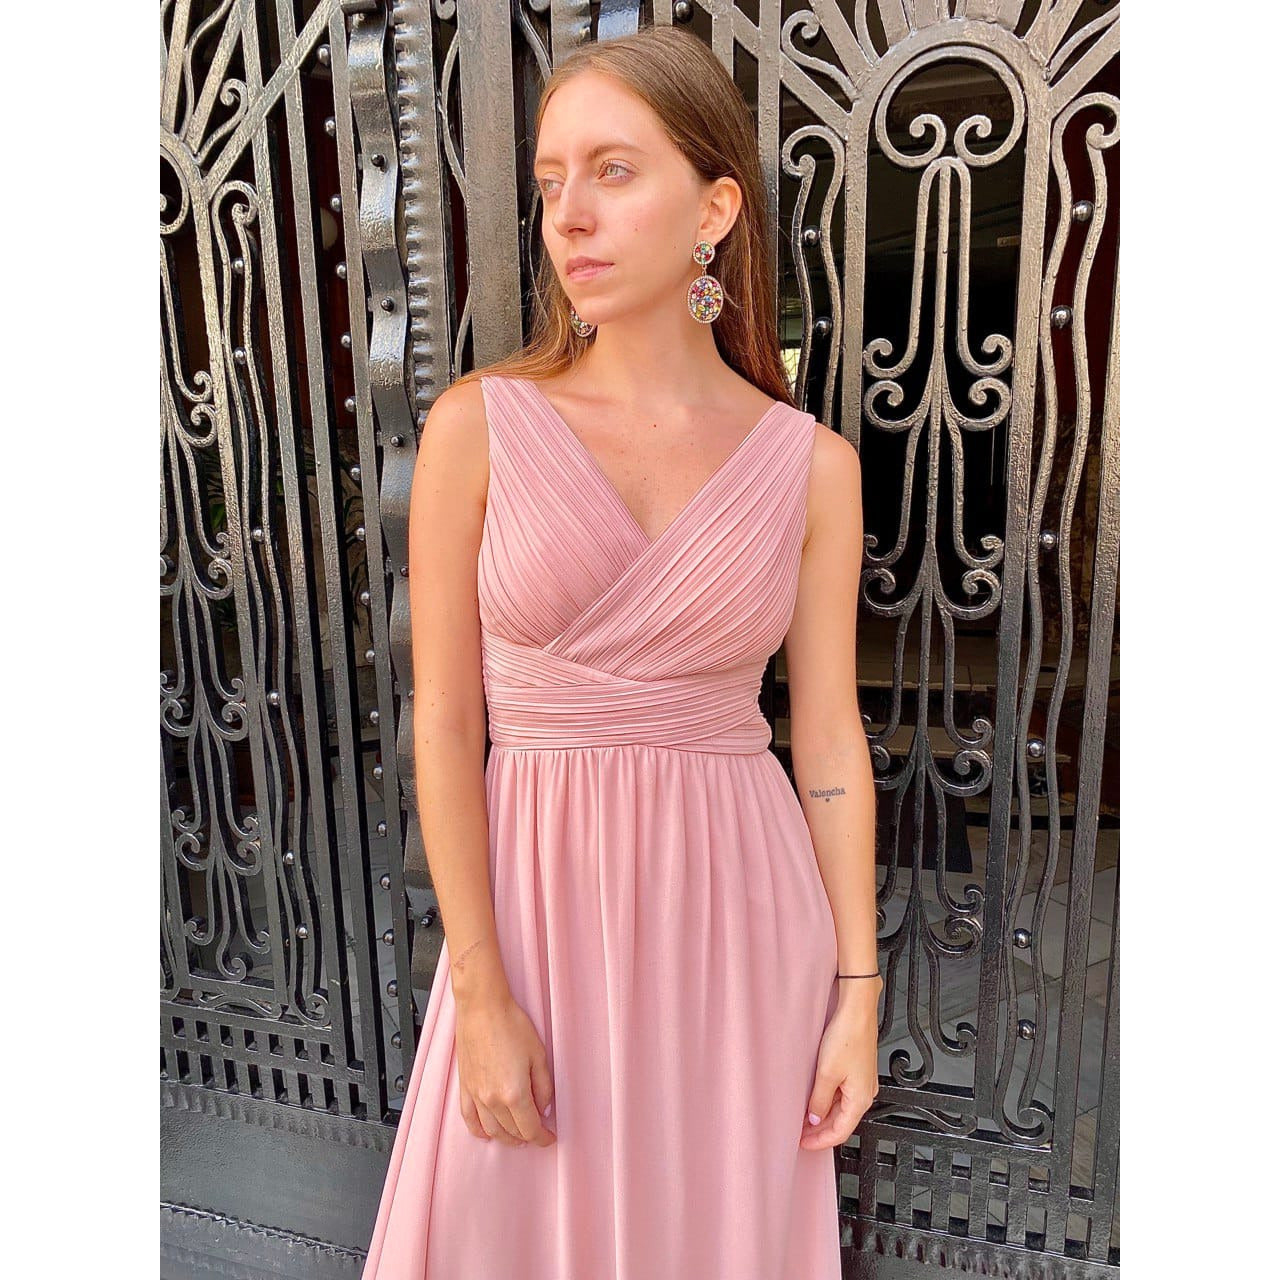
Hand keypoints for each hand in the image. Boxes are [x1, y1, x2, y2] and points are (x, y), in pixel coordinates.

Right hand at [455, 993, 556, 1147]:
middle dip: (527, 1137)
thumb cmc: (510, 1024)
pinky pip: (469, 1119)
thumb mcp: (538, 1054)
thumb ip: (544, 1087)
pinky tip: (487, 1133)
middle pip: (512, 1132)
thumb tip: (544, 1108)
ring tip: (517, 1136)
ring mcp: (476, 1095)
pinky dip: (479, 1131)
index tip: (549, 1138)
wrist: (482, 1007)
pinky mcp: (464, 1087)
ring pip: (491, 1130)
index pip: (530, 1129)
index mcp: (514, 1093)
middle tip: (537, 1133)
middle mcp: (492, 1100)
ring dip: (506, 1138)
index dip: (542, 1137)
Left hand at [799, 983, 879, 1150]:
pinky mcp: (858, 1070)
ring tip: (804, 1118)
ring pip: (842, 1108)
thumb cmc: (848, 1037)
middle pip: (841, 1122)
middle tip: (799, 1133)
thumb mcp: (827, 1073)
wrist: (858, 1011)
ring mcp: (862, 1082)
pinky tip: (816, 1098)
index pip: (840, 1132)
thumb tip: (814, 1118)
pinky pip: (843, 1094)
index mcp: (860, 1099)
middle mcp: (865, 1093)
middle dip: (820, 1130)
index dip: (820, 1141)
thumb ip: (819, 1100)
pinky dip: (828, 1101)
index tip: (803, 1144)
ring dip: (823, 1115)